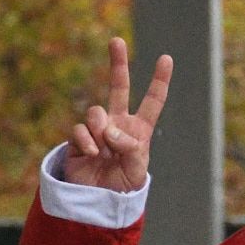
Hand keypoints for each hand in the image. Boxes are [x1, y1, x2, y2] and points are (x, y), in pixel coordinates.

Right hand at [65, 38, 172, 191]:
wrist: (97, 203)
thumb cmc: (122, 187)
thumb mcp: (136, 170)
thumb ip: (130, 148)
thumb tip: (110, 130)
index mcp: (139, 130)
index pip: (152, 101)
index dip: (159, 81)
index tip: (166, 59)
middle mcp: (118, 124)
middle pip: (118, 87)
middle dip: (117, 63)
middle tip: (116, 40)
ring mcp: (97, 130)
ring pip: (97, 111)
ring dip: (101, 131)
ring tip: (103, 151)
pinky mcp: (78, 139)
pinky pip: (81, 130)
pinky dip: (87, 141)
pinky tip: (91, 155)